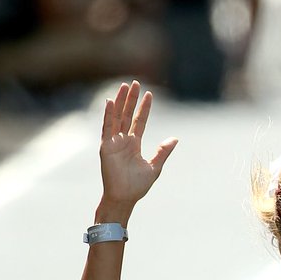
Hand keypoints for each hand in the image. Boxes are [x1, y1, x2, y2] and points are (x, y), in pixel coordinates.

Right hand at [99, 81, 177, 210]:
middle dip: (131, 99)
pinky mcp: (106, 147)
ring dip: (121, 101)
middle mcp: (123, 140)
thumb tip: (175, 138)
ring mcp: (113, 142)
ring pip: (117, 117)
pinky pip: (107, 128)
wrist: (125, 196)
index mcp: (134, 144)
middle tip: (135, 82)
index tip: (149, 94)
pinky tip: (111, 101)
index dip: (144, 108)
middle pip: (127, 114)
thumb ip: (163, 151)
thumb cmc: (138, 185)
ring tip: (125, 86)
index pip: (139, 121)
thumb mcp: (155, 166)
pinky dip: (108, 115)